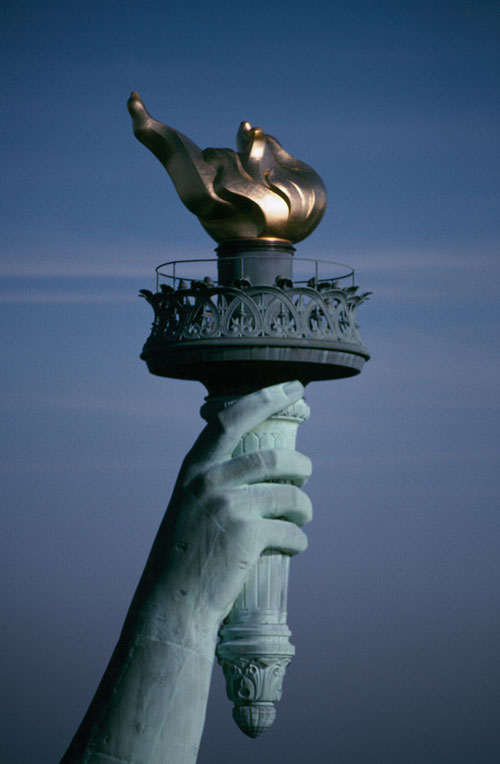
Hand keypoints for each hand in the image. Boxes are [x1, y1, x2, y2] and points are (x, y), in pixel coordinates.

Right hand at [134, 381, 311, 639]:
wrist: (171, 604)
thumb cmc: (184, 556)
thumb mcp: (189, 506)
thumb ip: (215, 481)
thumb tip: (261, 466)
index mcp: (194, 469)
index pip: (232, 418)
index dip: (266, 398)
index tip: (293, 386)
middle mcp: (209, 481)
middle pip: (274, 459)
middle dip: (301, 467)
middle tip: (306, 476)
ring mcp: (228, 507)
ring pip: (290, 495)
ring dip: (305, 508)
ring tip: (304, 517)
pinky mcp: (247, 536)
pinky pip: (291, 531)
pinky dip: (299, 540)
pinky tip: (295, 547)